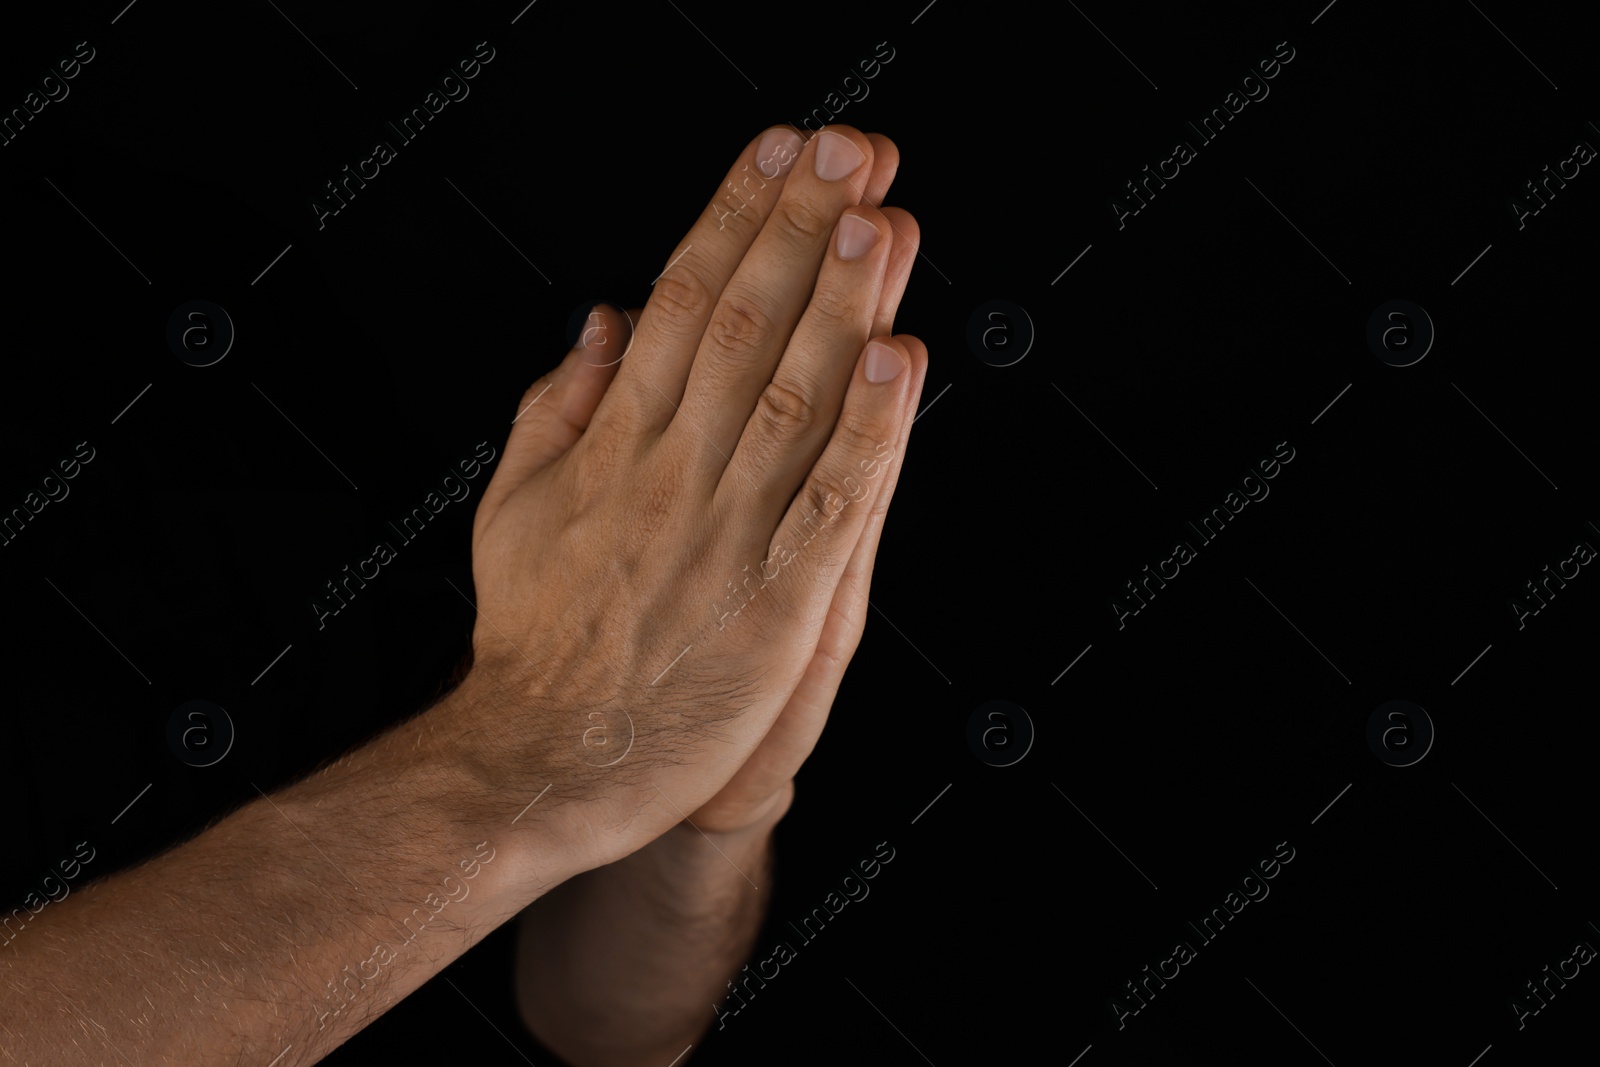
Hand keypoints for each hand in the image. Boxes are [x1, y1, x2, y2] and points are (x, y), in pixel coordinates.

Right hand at [458, 124, 926, 872]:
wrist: (540, 761)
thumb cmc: (535, 639)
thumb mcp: (515, 503)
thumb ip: (560, 405)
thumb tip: (604, 317)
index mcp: (616, 440)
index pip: (684, 300)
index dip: (735, 216)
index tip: (778, 151)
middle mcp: (673, 470)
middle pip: (747, 326)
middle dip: (801, 228)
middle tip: (850, 150)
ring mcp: (726, 533)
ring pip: (795, 397)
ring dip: (843, 305)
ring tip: (881, 220)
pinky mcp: (775, 602)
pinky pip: (833, 505)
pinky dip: (869, 432)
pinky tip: (898, 364)